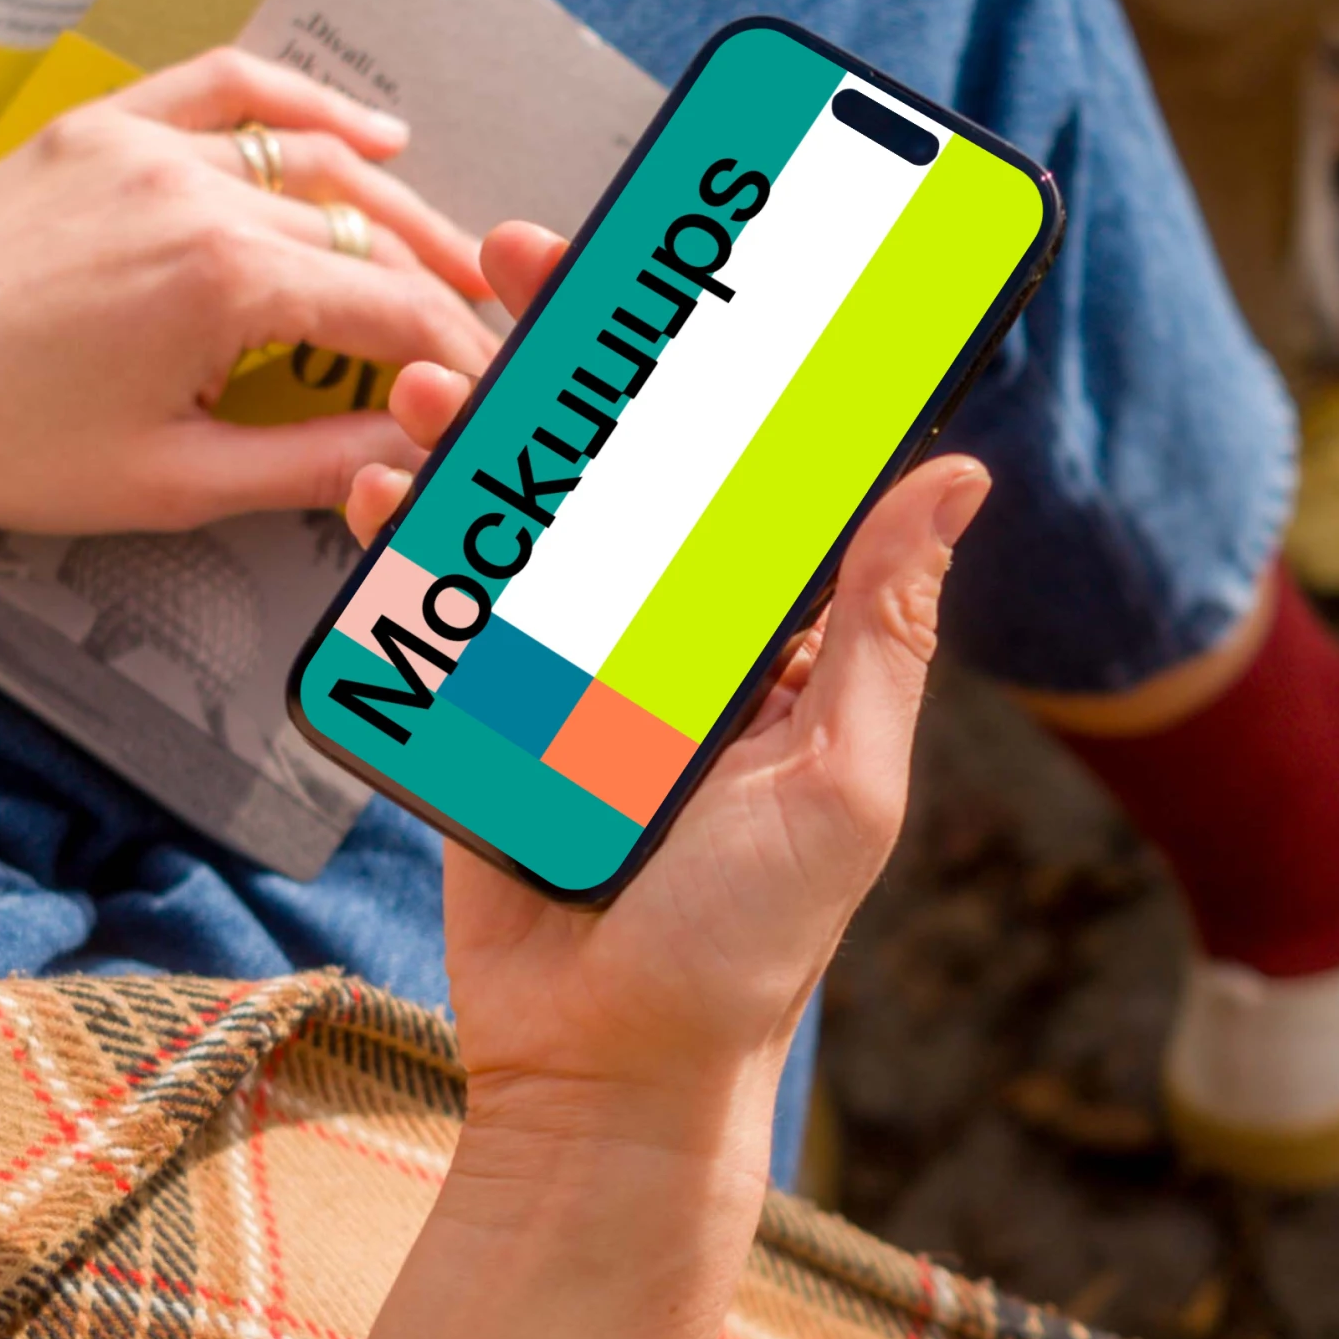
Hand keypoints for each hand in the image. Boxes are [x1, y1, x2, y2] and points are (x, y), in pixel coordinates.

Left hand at [0, 47, 501, 535]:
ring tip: (447, 250)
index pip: (387, 308)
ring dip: (391, 199)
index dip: (456, 350)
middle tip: (488, 326)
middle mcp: (192, 193)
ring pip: (309, 156)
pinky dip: (302, 104)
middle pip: (363, 229)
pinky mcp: (97, 128)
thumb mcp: (171, 482)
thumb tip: (413, 454)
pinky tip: (366, 131)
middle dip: (438, 283)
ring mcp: (141, 146)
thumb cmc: (1, 448)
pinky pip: (224, 89)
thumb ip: (311, 463)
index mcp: (221, 285)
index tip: (494, 381)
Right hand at [343, 223, 984, 1115]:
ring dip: (467, 429)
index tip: (670, 260)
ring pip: (511, 516)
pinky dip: (401, 540)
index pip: (736, 466)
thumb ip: (882, 631)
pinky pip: (434, 611)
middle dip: (558, 353)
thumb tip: (958, 478)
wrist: (608, 1078)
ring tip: (425, 373)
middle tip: (512, 260)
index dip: (701, 360)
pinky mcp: (472, 723)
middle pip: (608, 461)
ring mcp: (559, 676)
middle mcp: (664, 642)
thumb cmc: (746, 951)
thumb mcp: (842, 784)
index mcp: (767, 642)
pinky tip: (379, 489)